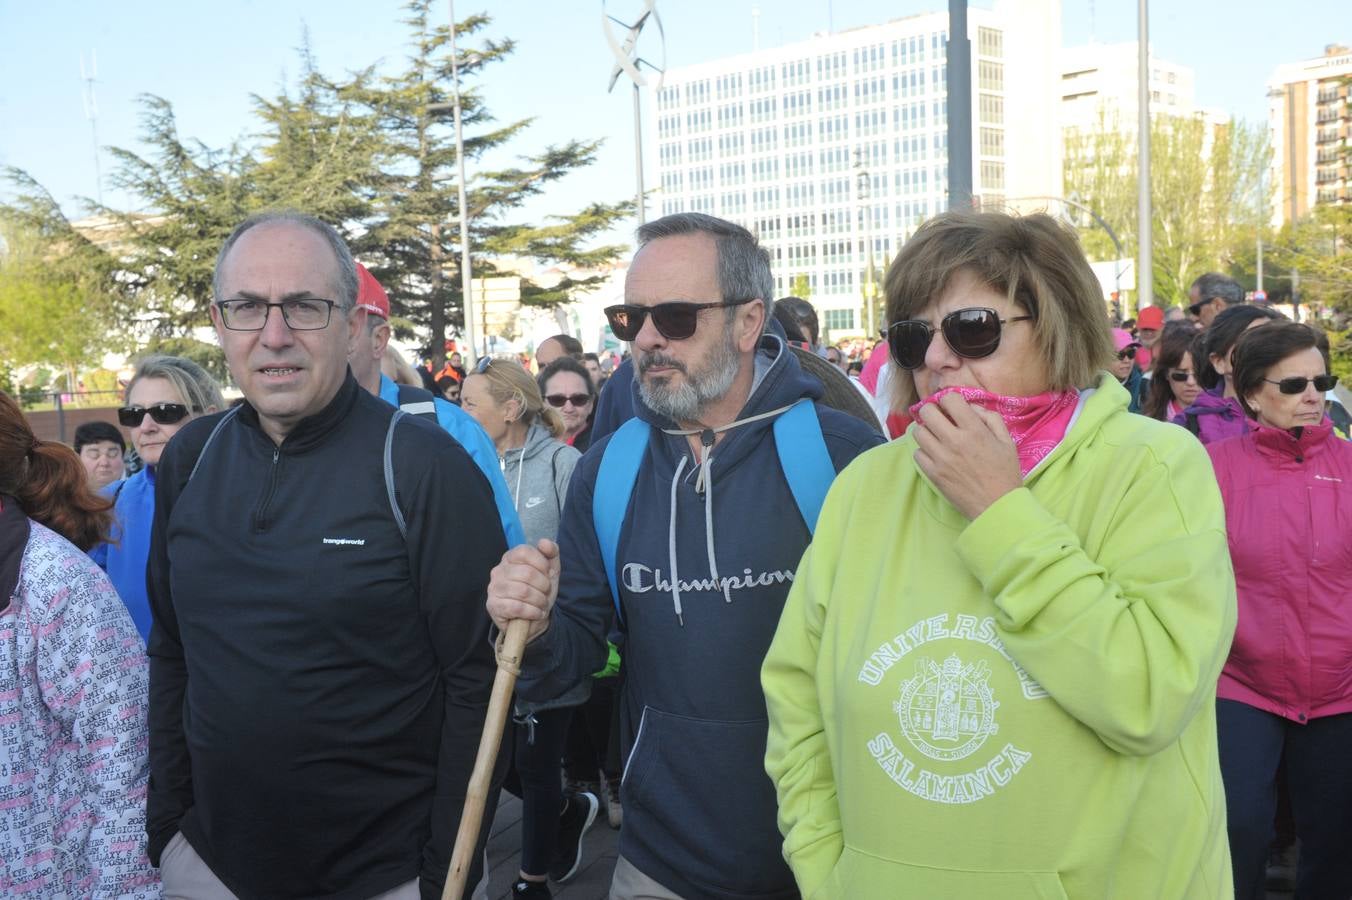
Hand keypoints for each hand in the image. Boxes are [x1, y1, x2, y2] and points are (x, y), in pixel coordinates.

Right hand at [486, 539, 559, 642]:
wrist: (533, 618)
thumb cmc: (539, 591)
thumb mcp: (550, 570)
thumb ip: (551, 552)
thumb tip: (543, 542)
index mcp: (510, 558)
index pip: (524, 552)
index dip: (541, 563)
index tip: (548, 574)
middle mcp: (498, 571)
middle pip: (527, 573)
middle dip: (544, 586)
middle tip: (545, 593)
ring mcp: (494, 588)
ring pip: (523, 591)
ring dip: (540, 601)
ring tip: (542, 604)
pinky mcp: (493, 606)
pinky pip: (517, 607)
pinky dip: (533, 612)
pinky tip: (536, 613)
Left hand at [912, 392, 1021, 519]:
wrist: (997, 506)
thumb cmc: (1005, 473)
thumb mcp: (1006, 441)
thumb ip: (990, 418)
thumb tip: (970, 407)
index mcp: (974, 430)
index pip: (949, 399)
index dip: (949, 400)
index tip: (952, 407)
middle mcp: (954, 441)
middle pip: (927, 412)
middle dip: (932, 411)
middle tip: (940, 419)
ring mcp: (941, 458)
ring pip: (918, 432)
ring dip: (927, 431)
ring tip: (937, 437)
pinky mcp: (933, 474)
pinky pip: (917, 454)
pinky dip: (924, 451)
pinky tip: (936, 454)